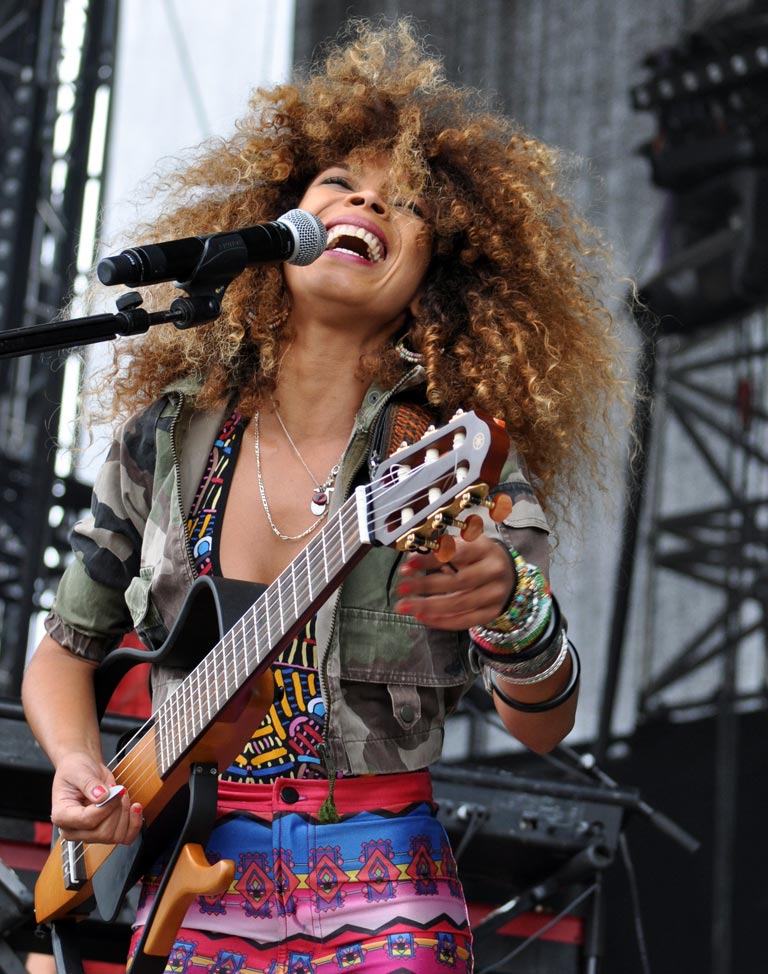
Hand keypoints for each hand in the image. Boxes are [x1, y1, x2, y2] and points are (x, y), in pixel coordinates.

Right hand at [50, 751, 142, 845]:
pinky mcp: (104, 831)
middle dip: (116, 809)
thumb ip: (89, 784)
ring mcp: (89, 833)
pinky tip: (135, 807)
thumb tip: (102, 796)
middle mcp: (74, 830)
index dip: (106, 807)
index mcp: (62, 816)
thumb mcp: (79, 772)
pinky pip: (124, 837)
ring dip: (125, 813)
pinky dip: (134, 823)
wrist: (83, 770)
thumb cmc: (76, 770)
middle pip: (103, 833)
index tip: (113, 790)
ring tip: (121, 794)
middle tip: (117, 790)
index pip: (87, 821)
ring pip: (114, 836)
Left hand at [395, 535, 514, 630]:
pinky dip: (442, 621)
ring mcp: (495, 594)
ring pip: (460, 604)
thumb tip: (411, 559)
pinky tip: (423, 617)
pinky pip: (465, 621)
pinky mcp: (492, 612)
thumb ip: (440, 551)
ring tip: (405, 606)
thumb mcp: (464, 545)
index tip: (407, 565)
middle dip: (426, 586)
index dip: (431, 560)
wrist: (507, 574)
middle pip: (458, 582)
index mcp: (484, 548)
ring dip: (429, 607)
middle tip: (401, 588)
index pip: (456, 554)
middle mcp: (493, 571)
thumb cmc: (478, 557)